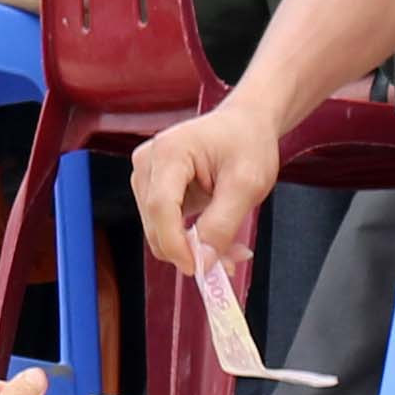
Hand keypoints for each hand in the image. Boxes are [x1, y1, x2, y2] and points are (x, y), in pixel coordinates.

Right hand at [129, 109, 277, 284]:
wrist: (245, 125)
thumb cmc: (248, 143)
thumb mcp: (247, 185)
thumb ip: (222, 224)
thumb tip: (202, 261)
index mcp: (169, 152)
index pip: (160, 208)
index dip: (176, 244)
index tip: (200, 269)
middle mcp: (147, 162)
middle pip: (156, 224)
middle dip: (190, 250)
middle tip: (232, 261)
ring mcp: (146, 176)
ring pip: (159, 232)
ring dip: (193, 248)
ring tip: (232, 246)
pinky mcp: (152, 189)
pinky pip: (165, 227)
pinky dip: (190, 240)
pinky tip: (217, 237)